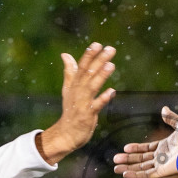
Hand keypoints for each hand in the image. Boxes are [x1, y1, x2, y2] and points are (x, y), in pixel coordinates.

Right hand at [38, 43, 116, 163]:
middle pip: (88, 73)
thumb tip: (65, 54)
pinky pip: (96, 105)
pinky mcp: (87, 115)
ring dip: (101, 75)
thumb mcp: (68, 89)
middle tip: (110, 49)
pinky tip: (112, 91)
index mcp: (74, 84)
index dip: (89, 55)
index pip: (81, 66)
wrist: (66, 134)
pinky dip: (103, 98)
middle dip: (98, 60)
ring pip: (92, 86)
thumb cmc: (70, 110)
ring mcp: (82, 103)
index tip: (97, 44)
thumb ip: (69, 71)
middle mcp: (77, 91)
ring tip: (111, 65)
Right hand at [112, 106, 177, 177]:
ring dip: (128, 168)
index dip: (136, 148)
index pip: (146, 149)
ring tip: (116, 168)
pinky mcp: (162, 172)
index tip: (125, 147)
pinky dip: (136, 175)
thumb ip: (171, 118)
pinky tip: (125, 174)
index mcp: (165, 147)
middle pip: (141, 159)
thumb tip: (164, 109)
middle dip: (128, 160)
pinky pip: (147, 174)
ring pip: (141, 168)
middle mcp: (162, 157)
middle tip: (115, 160)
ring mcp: (162, 165)